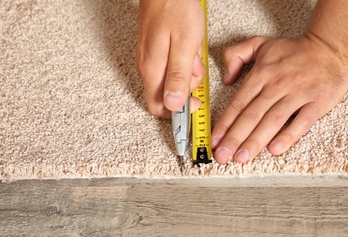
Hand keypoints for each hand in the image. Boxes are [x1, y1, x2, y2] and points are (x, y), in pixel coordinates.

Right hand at [136, 0, 204, 117]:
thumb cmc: (176, 9)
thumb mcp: (185, 44)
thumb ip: (178, 76)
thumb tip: (173, 104)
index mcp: (152, 69)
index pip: (157, 106)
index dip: (177, 112)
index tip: (195, 104)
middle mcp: (147, 67)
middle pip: (167, 95)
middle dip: (187, 86)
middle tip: (195, 66)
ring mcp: (149, 59)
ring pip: (170, 80)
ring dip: (187, 72)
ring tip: (192, 53)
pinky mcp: (154, 52)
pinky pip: (170, 67)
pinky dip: (184, 63)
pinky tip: (188, 48)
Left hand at [212, 36, 347, 163]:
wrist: (329, 47)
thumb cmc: (292, 51)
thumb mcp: (260, 44)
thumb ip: (236, 54)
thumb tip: (226, 78)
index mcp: (261, 74)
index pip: (238, 104)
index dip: (224, 124)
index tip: (214, 141)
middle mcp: (276, 85)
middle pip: (251, 116)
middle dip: (234, 138)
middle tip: (222, 156)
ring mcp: (297, 94)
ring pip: (272, 121)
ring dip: (255, 141)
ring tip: (242, 158)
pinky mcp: (317, 102)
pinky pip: (301, 122)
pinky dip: (288, 136)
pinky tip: (274, 149)